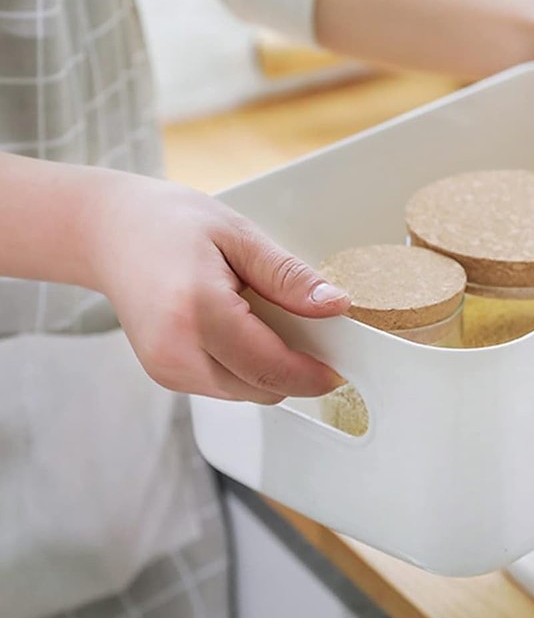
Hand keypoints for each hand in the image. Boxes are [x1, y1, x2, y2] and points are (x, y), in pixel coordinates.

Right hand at [87, 172, 350, 404]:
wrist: (109, 231)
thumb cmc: (169, 224)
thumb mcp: (241, 236)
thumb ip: (289, 278)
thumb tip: (335, 305)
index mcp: (196, 312)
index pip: (269, 367)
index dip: (312, 374)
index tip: (340, 368)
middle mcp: (175, 350)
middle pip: (260, 387)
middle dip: (294, 370)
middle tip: (312, 331)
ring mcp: (165, 368)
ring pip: (245, 393)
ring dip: (269, 369)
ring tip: (264, 317)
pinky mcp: (164, 373)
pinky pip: (224, 385)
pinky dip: (246, 367)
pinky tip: (240, 327)